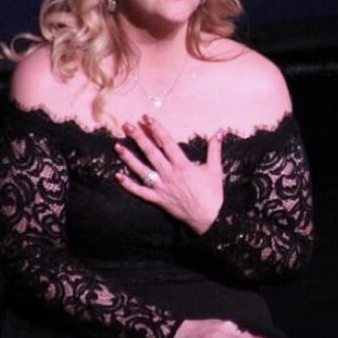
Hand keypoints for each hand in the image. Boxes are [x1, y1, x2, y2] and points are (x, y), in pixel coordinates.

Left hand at [115, 114, 224, 233]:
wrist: (210, 218)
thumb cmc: (213, 194)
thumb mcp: (215, 169)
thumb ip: (214, 149)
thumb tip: (220, 131)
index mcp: (183, 165)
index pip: (167, 142)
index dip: (156, 129)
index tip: (146, 118)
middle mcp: (170, 174)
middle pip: (151, 152)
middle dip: (139, 138)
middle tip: (127, 125)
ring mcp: (162, 187)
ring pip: (142, 170)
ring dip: (129, 158)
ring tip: (117, 146)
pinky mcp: (158, 199)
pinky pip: (141, 192)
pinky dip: (129, 185)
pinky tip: (118, 176)